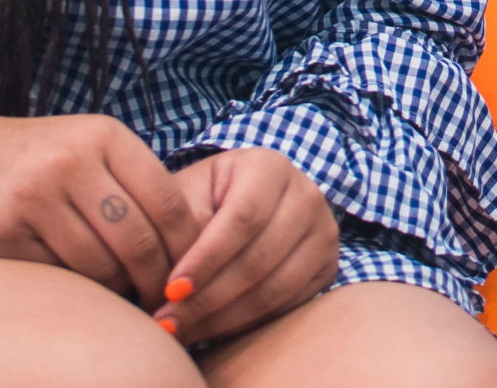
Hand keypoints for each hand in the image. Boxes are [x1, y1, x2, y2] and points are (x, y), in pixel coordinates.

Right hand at [0, 89, 203, 305]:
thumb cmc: (39, 158)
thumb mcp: (91, 147)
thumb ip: (135, 184)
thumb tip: (193, 247)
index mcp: (104, 136)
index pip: (168, 201)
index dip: (187, 245)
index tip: (191, 270)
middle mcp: (70, 161)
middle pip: (137, 240)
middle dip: (156, 278)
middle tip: (162, 298)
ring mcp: (33, 196)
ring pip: (99, 265)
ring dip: (116, 288)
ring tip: (121, 291)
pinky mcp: (1, 232)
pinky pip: (57, 275)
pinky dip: (75, 287)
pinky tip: (77, 283)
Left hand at [153, 148, 339, 346]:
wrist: (242, 205)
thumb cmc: (204, 198)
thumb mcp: (188, 196)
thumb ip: (183, 228)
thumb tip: (179, 284)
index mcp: (270, 166)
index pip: (242, 217)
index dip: (206, 258)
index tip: (171, 289)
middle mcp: (306, 194)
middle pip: (260, 257)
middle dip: (210, 296)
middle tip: (169, 321)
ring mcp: (324, 231)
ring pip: (276, 287)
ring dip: (225, 318)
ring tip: (184, 330)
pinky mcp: (328, 266)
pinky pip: (289, 305)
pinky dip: (248, 324)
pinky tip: (213, 328)